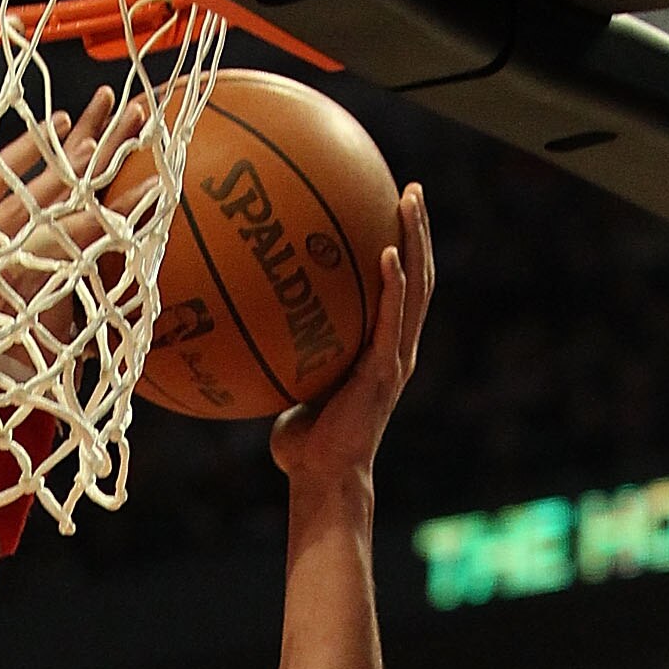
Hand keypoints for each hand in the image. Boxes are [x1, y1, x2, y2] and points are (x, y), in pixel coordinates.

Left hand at [271, 180, 433, 485]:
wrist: (321, 478)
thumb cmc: (303, 444)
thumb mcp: (294, 389)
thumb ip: (288, 358)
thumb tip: (249, 331)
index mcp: (381, 350)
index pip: (399, 290)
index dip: (403, 250)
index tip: (391, 210)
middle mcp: (396, 349)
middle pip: (419, 277)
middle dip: (417, 230)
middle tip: (411, 189)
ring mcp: (395, 359)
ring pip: (417, 288)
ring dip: (416, 241)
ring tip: (410, 200)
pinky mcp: (385, 373)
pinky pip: (392, 320)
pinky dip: (394, 286)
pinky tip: (388, 253)